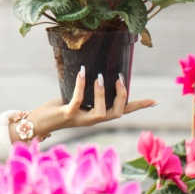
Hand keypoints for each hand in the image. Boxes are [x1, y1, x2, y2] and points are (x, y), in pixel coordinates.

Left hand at [27, 66, 155, 138]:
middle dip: (122, 97)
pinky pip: (78, 101)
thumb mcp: (77, 99)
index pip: (123, 111)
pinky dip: (82, 86)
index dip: (139, 106)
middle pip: (117, 113)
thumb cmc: (58, 108)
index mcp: (97, 115)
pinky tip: (83, 72)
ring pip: (102, 113)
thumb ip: (88, 91)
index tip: (155, 100)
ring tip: (101, 77)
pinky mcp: (68, 115)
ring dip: (103, 95)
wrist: (38, 123)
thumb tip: (96, 70)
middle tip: (119, 78)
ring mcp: (81, 119)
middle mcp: (92, 120)